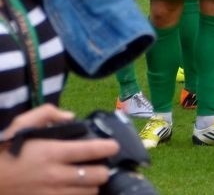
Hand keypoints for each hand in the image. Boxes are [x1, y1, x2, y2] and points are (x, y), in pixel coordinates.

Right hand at [0, 105, 118, 193]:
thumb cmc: (3, 151)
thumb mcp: (20, 125)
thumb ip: (47, 114)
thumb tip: (70, 116)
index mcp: (52, 152)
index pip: (90, 150)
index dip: (108, 147)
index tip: (114, 146)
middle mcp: (55, 175)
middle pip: (95, 176)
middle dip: (104, 170)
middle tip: (103, 165)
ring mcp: (50, 193)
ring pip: (88, 192)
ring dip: (92, 185)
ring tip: (91, 178)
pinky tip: (78, 189)